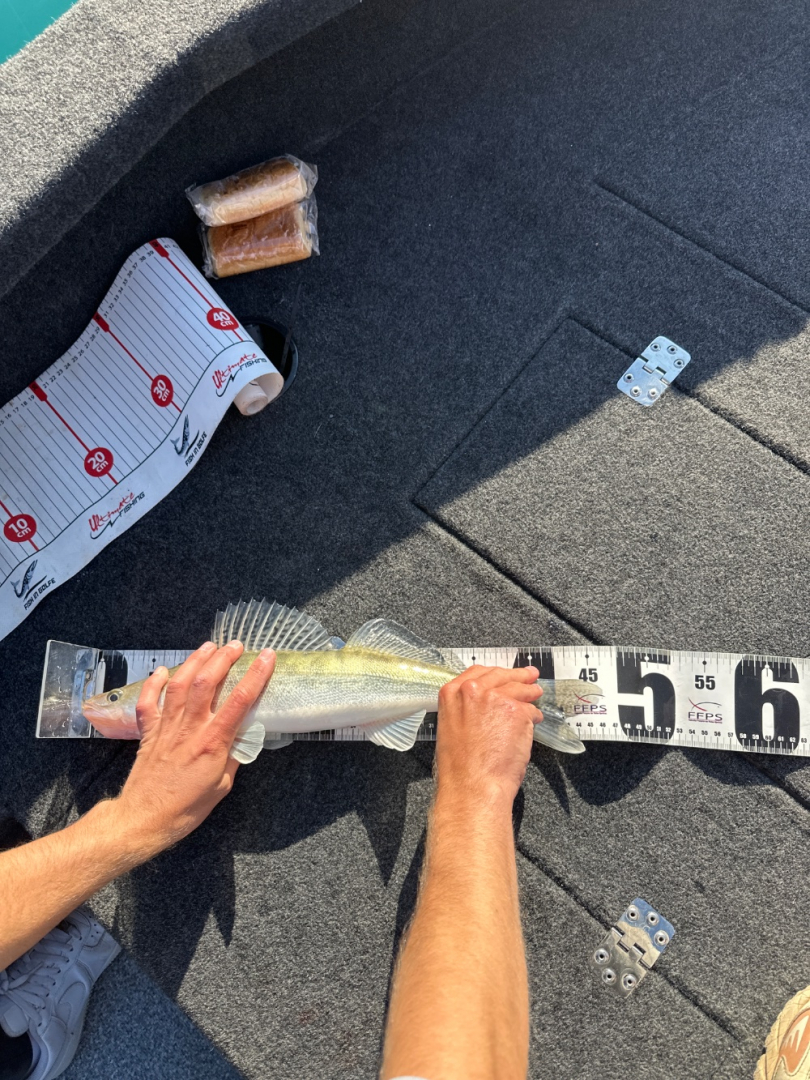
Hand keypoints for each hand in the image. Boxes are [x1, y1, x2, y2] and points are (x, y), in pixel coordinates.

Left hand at [113, 640, 274, 855]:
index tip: (266, 656)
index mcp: (213, 742)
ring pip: (180, 684)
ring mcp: (167, 727)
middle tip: (236, 645)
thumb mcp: (222, 787)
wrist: (145, 819)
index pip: (239, 700)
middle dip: (223, 658)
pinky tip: (162, 670)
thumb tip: (242, 738)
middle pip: (206, 682)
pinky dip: (154, 683)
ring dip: (195, 661)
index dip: (255, 675)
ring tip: (208, 646)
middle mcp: (190, 728)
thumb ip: (233, 757)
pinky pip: (149, 702)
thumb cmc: (187, 808)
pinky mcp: (149, 732)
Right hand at [435, 665, 541, 809]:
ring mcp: (496, 698)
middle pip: (501, 676)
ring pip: (519, 689)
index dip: (495, 673)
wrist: (472, 784)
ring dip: (530, 692)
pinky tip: (535, 721)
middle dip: (517, 676)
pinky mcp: (517, 711)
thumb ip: (466, 709)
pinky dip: (535, 716)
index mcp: (452, 694)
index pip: (478, 672)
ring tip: (536, 694)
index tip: (503, 674)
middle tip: (529, 676)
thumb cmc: (459, 767)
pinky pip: (531, 710)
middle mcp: (473, 690)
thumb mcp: (451, 728)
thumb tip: (485, 707)